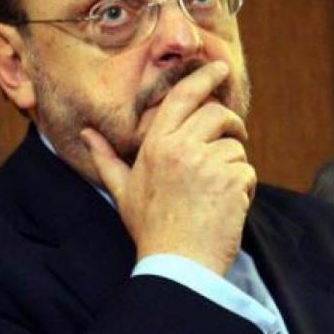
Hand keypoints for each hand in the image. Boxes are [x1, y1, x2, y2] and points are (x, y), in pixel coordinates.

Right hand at [81, 61, 256, 275]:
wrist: (176, 264)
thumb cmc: (150, 227)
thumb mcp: (122, 191)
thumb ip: (105, 158)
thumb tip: (86, 134)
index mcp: (156, 145)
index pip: (182, 97)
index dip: (203, 78)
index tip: (220, 68)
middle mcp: (181, 148)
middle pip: (216, 114)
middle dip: (231, 122)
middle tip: (235, 136)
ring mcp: (208, 164)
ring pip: (235, 147)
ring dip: (234, 165)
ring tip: (218, 191)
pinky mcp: (231, 182)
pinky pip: (247, 171)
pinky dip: (244, 187)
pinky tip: (228, 206)